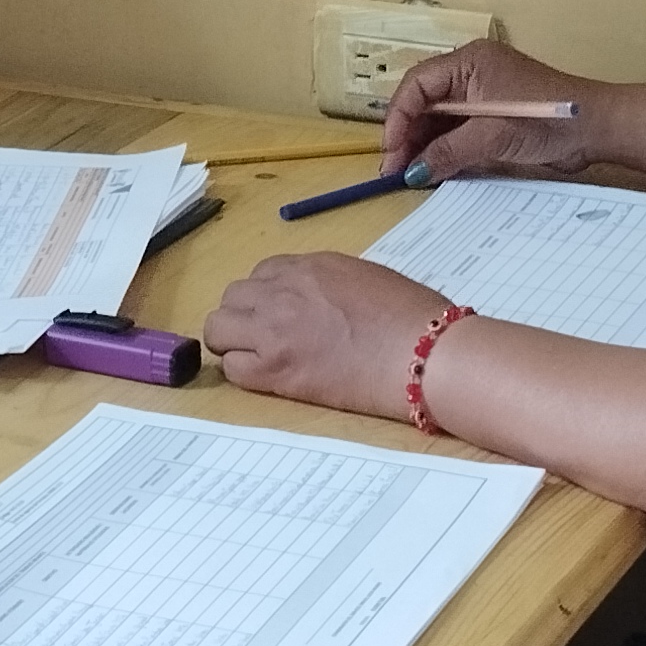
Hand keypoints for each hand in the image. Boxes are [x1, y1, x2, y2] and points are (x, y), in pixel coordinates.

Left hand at [203, 251, 453, 422]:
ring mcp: (274, 330)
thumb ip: (332, 284)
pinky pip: (232, 368)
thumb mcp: (368, 278)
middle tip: (265, 339)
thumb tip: (322, 301)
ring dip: (233, 342)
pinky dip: (243, 373)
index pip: (262, 274)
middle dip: (243, 316)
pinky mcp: (275, 370)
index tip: (281, 314)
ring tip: (259, 359)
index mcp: (310, 266)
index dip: (267, 296)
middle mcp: (283, 290)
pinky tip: (268, 379)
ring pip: (219, 328)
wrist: (425, 355)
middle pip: (232, 297)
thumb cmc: (415, 319)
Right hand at [383, 39, 602, 181]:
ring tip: (411, 174)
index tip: (392, 152)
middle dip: (407, 135)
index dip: (398, 118)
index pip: (417, 85)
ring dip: (423, 145)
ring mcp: (481, 94)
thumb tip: (413, 172)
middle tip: (395, 170)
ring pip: (438, 118)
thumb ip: (449, 152)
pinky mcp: (492, 115)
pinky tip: (434, 169)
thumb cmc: (549, 119)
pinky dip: (444, 148)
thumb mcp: (493, 136)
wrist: (599, 128)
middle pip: (424, 102)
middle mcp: (470, 73)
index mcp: (468, 62)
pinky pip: (456, 130)